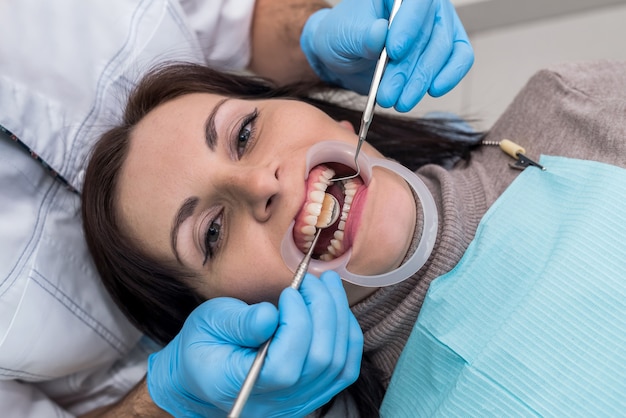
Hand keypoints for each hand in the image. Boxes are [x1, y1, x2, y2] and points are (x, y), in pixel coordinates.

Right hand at [146, 271, 362, 416]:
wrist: (204, 374)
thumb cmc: (204, 346)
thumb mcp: (208, 324)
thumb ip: (237, 322)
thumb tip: (270, 316)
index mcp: (242, 386)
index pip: (284, 366)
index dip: (297, 324)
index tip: (291, 291)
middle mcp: (276, 402)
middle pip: (320, 362)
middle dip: (323, 311)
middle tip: (313, 280)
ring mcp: (298, 402)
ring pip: (338, 364)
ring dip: (339, 317)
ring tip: (328, 284)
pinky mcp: (312, 394)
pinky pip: (344, 369)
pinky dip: (347, 335)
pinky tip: (336, 309)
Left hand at [301, 0, 472, 111]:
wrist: (344, 57)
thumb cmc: (342, 37)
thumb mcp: (342, 35)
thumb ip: (361, 35)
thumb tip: (380, 33)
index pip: (416, 1)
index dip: (409, 25)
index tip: (394, 52)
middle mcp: (421, 6)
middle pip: (429, 32)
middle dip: (409, 68)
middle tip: (388, 94)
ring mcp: (435, 26)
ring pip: (443, 50)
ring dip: (421, 80)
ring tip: (399, 102)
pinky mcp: (444, 50)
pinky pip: (460, 58)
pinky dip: (448, 76)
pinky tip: (432, 90)